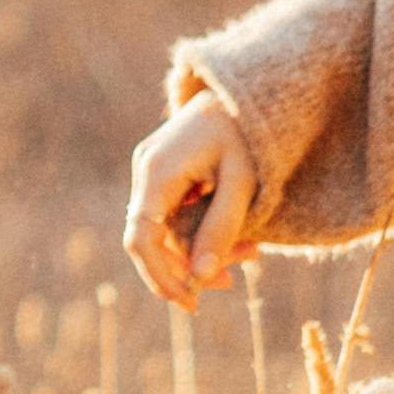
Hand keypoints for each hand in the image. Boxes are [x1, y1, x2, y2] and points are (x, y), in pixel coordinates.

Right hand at [126, 82, 261, 303]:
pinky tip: (240, 237)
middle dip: (191, 266)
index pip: (143, 237)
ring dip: (204, 249)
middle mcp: (146, 170)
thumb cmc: (249, 133)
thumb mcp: (243, 184)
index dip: (160, 276)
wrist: (245, 90)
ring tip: (251, 254)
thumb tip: (201, 278)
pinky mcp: (165, 174)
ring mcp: (153, 171)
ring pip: (168, 230)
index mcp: (158, 171)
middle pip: (155, 239)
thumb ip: (221, 229)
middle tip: (234, 281)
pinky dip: (202, 230)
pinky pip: (176, 214)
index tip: (190, 303)